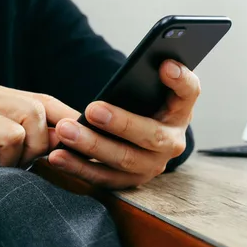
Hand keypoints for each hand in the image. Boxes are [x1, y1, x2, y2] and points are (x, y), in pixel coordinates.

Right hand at [0, 83, 77, 189]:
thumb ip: (42, 140)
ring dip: (3, 163)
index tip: (82, 146)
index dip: (68, 122)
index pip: (45, 102)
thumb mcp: (12, 155)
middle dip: (32, 149)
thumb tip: (78, 131)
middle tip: (10, 166)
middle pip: (34, 113)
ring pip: (12, 134)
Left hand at [48, 60, 198, 188]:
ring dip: (93, 147)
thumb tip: (164, 65)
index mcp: (181, 112)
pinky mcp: (129, 181)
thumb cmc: (145, 106)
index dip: (180, 81)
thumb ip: (158, 75)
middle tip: (92, 110)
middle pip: (151, 136)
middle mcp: (172, 143)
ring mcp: (151, 166)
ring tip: (65, 131)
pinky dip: (79, 167)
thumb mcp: (155, 89)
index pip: (189, 93)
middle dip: (122, 123)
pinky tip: (57, 156)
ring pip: (124, 160)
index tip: (165, 66)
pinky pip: (104, 177)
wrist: (140, 141)